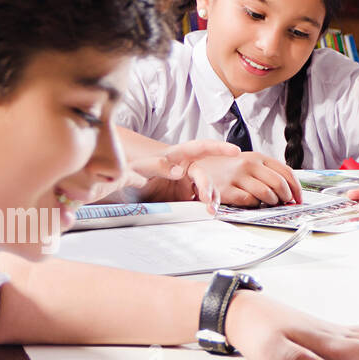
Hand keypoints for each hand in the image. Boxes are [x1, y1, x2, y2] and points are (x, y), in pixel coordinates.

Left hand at [128, 141, 242, 211]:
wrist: (124, 191)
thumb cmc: (132, 172)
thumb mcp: (140, 167)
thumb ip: (158, 166)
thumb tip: (178, 170)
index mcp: (178, 155)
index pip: (201, 148)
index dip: (219, 148)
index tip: (234, 151)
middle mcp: (186, 168)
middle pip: (203, 175)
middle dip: (207, 186)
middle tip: (205, 198)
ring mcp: (187, 184)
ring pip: (206, 189)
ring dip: (210, 198)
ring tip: (209, 209)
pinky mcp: (185, 198)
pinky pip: (200, 201)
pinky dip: (205, 207)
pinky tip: (206, 211)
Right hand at [182, 152, 302, 207]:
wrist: (197, 166)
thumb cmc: (227, 167)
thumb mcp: (249, 163)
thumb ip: (267, 172)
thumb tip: (289, 189)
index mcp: (258, 157)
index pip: (286, 171)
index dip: (296, 187)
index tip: (298, 198)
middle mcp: (249, 164)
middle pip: (279, 183)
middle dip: (286, 196)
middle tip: (285, 203)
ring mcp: (237, 176)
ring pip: (266, 193)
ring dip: (272, 202)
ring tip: (269, 203)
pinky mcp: (227, 189)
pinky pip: (249, 201)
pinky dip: (255, 205)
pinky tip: (252, 203)